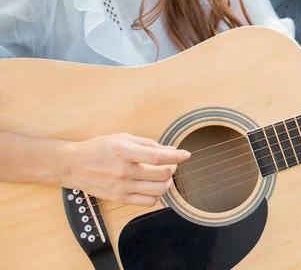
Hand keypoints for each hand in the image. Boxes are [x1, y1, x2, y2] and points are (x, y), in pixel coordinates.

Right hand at [61, 133, 190, 205]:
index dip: (176, 156)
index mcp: (125, 152)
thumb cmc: (98, 148)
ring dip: (167, 183)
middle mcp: (124, 171)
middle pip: (161, 175)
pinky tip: (155, 187)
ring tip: (164, 176)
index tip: (186, 154)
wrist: (73, 165)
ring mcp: (121, 187)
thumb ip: (147, 143)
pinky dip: (157, 195)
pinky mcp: (119, 198)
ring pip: (157, 190)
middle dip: (172, 168)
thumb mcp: (122, 138)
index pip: (158, 156)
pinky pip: (147, 202)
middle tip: (171, 163)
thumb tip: (169, 149)